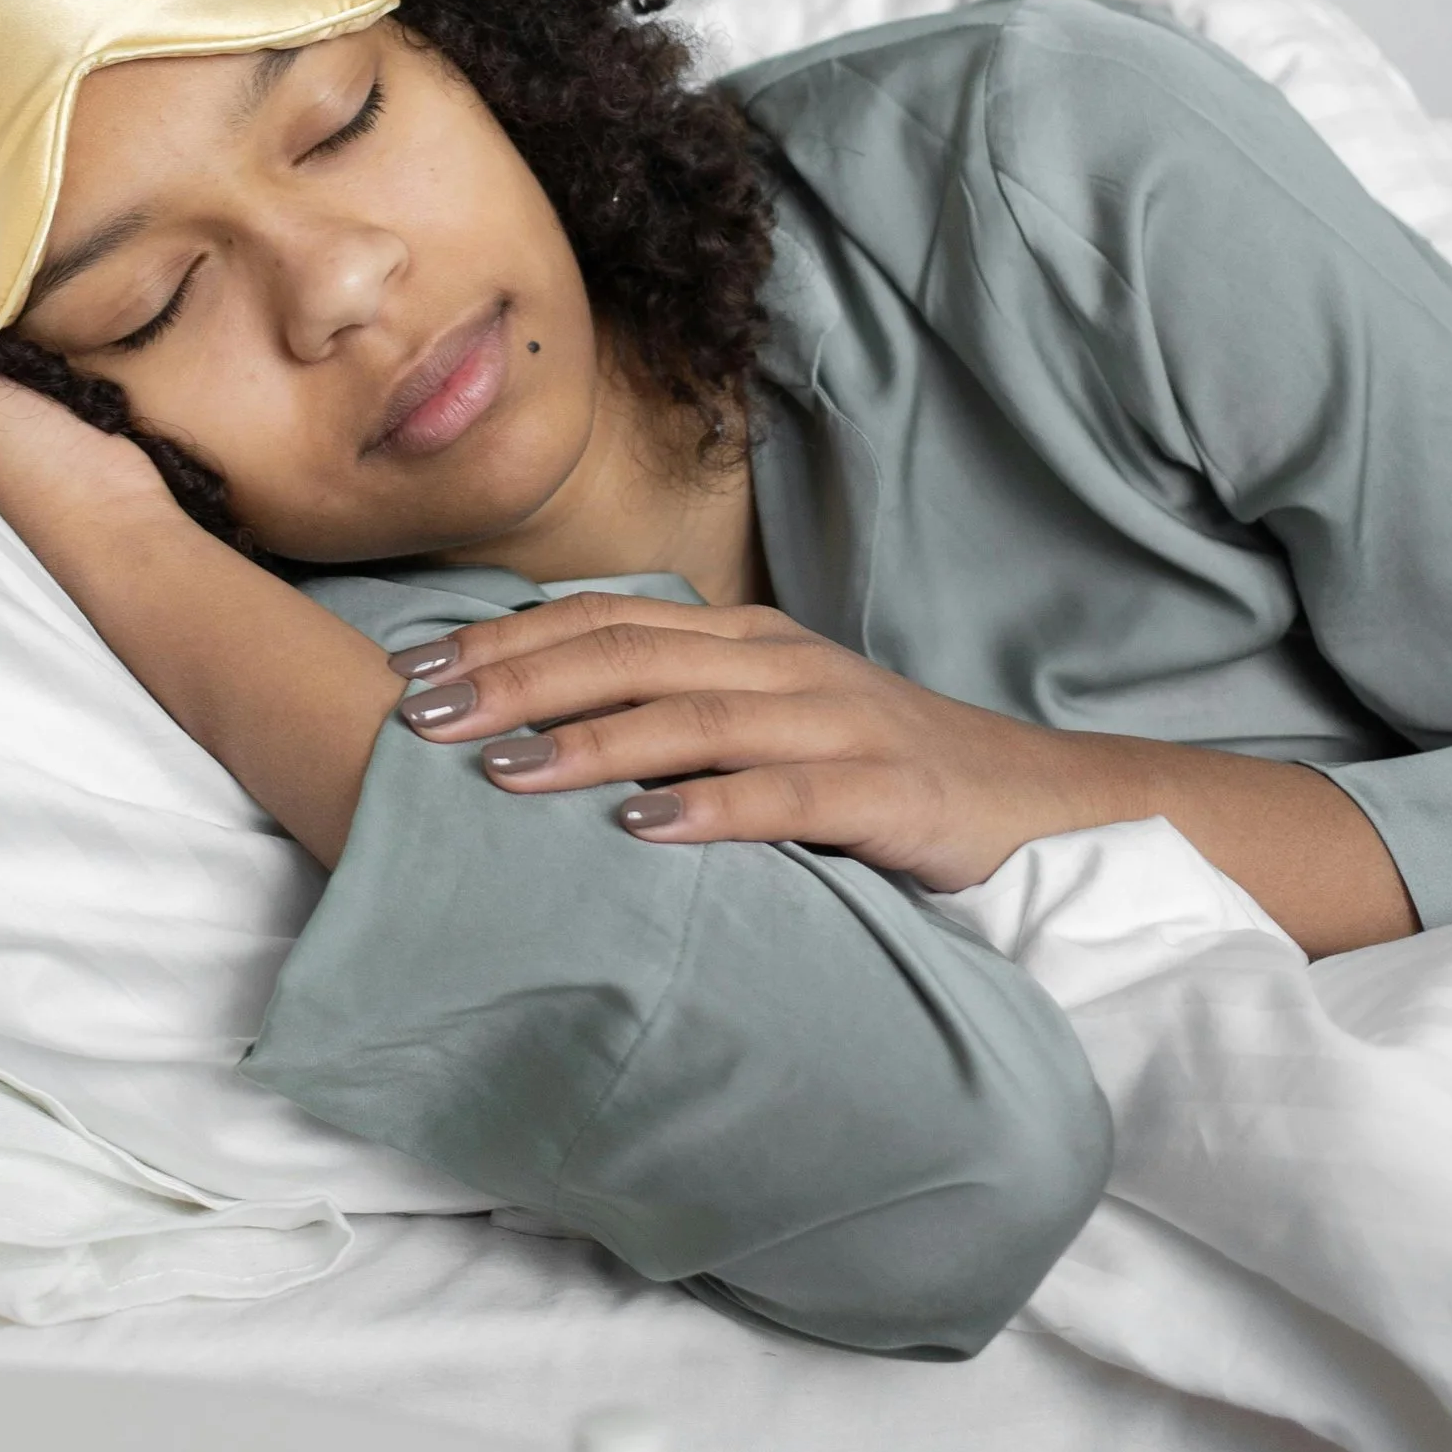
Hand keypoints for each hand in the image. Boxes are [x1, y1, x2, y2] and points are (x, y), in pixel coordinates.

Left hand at [392, 594, 1133, 892]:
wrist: (1041, 804)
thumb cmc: (879, 776)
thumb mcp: (769, 727)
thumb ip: (675, 716)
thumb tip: (536, 734)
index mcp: (745, 641)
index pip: (602, 622)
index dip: (502, 640)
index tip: (410, 672)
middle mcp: (780, 665)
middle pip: (625, 656)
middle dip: (513, 683)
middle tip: (422, 719)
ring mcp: (835, 722)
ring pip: (690, 717)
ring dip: (587, 743)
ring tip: (502, 774)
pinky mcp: (885, 791)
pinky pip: (785, 794)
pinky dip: (709, 808)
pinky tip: (643, 830)